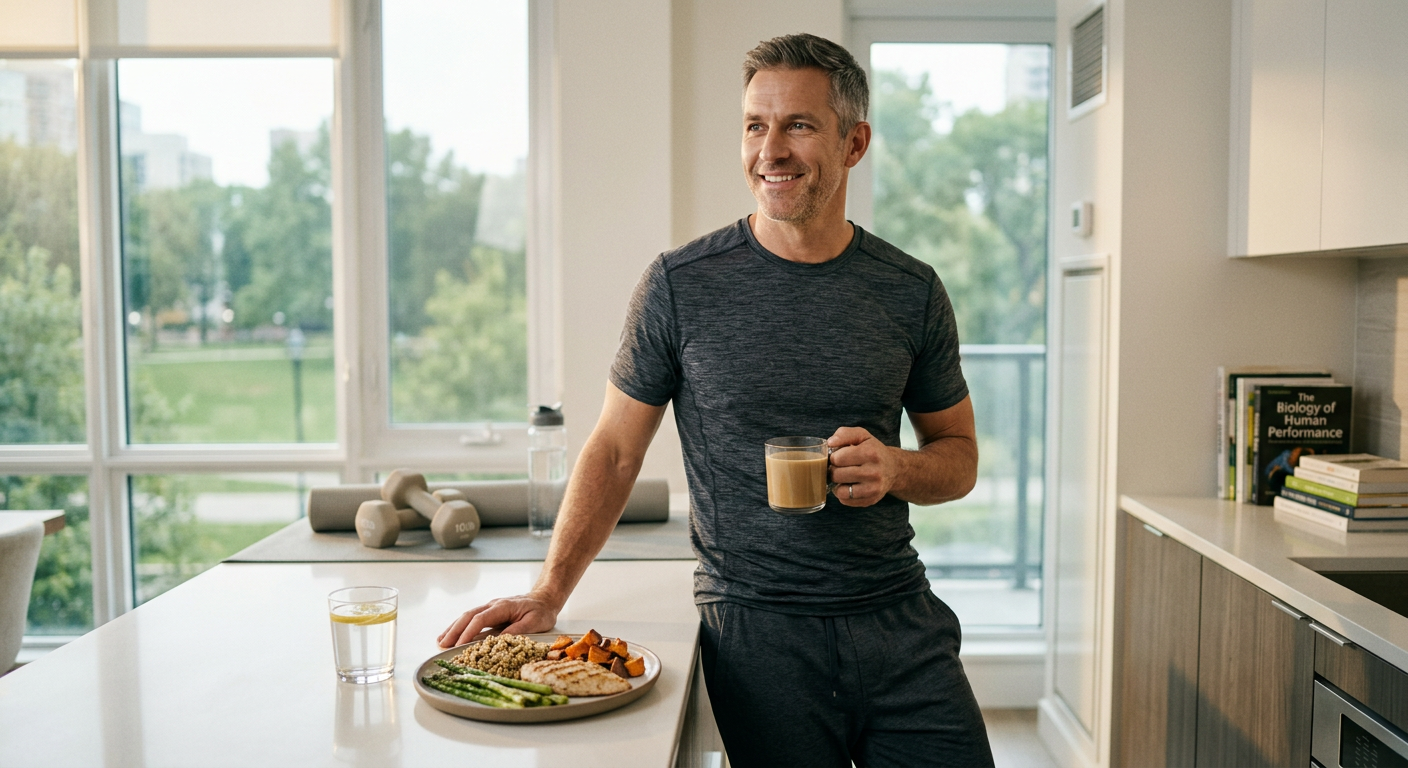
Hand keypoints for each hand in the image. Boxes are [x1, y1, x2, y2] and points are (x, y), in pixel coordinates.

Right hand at [437, 594, 559, 647]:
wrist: (544, 599)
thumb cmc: (541, 611)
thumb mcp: (534, 623)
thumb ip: (517, 631)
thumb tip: (498, 641)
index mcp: (503, 607)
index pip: (481, 619)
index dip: (469, 632)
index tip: (459, 645)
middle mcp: (493, 605)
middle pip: (468, 616)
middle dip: (455, 631)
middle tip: (443, 645)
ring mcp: (490, 608)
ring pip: (467, 617)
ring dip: (453, 628)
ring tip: (440, 642)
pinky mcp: (490, 613)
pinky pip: (471, 620)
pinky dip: (460, 627)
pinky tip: (451, 635)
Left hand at [827, 426, 896, 506]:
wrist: (894, 469)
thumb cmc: (874, 451)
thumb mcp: (862, 435)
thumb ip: (844, 434)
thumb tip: (830, 443)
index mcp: (870, 453)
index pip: (837, 458)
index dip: (834, 457)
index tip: (839, 457)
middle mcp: (873, 472)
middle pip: (836, 475)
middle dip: (834, 470)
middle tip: (840, 467)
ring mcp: (873, 489)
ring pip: (840, 491)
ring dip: (837, 484)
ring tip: (843, 477)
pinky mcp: (871, 500)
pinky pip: (846, 501)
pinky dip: (843, 494)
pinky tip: (849, 485)